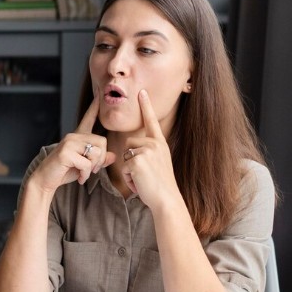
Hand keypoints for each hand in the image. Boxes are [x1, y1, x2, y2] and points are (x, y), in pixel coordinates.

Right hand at [29, 96, 117, 192]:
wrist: (45, 180)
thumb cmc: (64, 171)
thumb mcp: (85, 166)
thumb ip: (98, 160)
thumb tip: (113, 156)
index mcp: (78, 137)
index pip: (88, 118)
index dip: (94, 106)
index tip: (99, 92)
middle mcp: (73, 136)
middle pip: (102, 141)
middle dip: (101, 159)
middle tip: (93, 169)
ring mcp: (69, 143)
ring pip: (96, 153)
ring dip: (93, 168)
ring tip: (84, 173)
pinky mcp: (65, 153)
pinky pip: (86, 164)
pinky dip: (86, 174)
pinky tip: (80, 177)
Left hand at [120, 90, 180, 211]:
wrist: (167, 199)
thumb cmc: (161, 185)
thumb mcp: (158, 164)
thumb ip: (149, 153)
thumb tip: (133, 151)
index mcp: (160, 144)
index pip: (151, 121)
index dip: (146, 106)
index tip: (141, 92)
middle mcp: (154, 144)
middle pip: (129, 143)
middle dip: (130, 160)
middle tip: (144, 174)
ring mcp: (146, 151)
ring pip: (125, 156)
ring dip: (129, 170)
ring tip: (143, 179)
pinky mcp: (137, 161)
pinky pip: (124, 167)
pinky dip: (129, 178)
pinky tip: (140, 183)